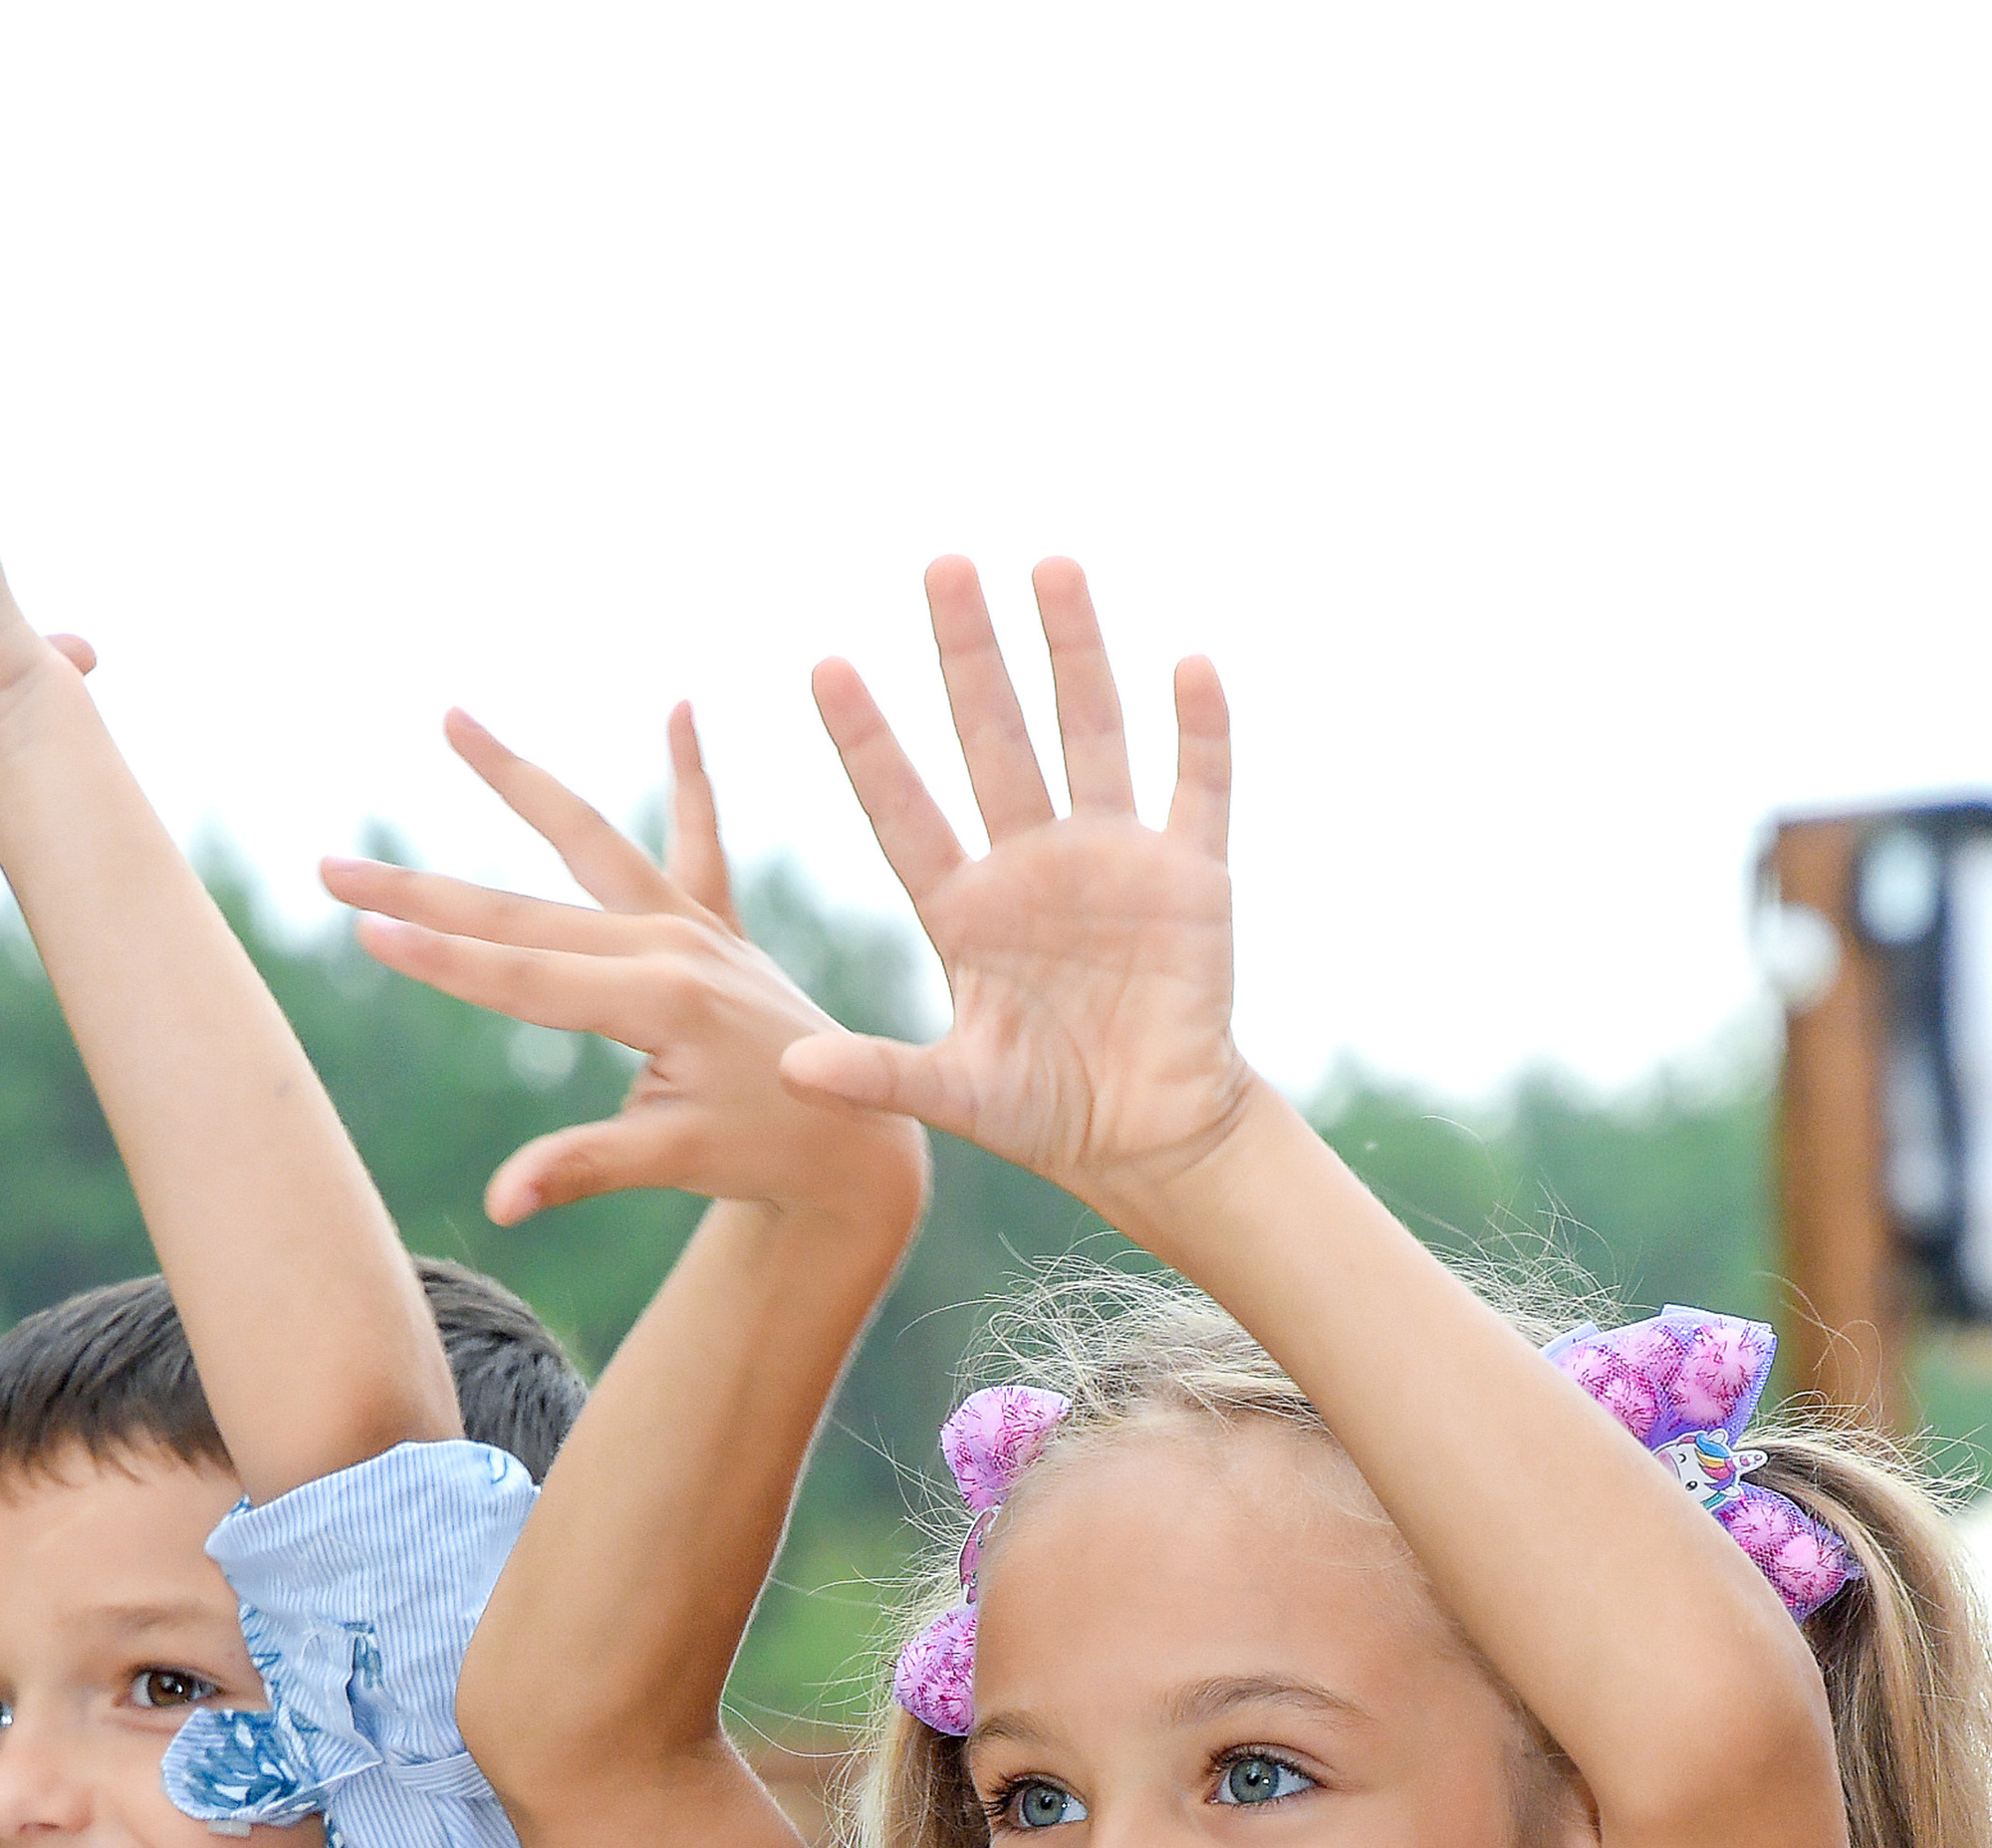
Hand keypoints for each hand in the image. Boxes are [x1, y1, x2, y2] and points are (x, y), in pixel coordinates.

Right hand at [322, 707, 926, 1236]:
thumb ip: (586, 1168)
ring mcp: (696, 924)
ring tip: (453, 718)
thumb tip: (501, 1203)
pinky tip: (681, 711)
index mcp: (659, 998)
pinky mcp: (719, 925)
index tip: (364, 927)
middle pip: (523, 910)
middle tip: (330, 865)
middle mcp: (673, 943)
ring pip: (589, 844)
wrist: (859, 1137)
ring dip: (518, 780)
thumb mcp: (677, 1164)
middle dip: (422, 890)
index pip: (522, 976)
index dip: (440, 958)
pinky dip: (692, 777)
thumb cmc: (767, 1153)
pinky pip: (700, 840)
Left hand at [781, 557, 1248, 1211]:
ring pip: (1088, 734)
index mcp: (964, 908)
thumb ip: (880, 1075)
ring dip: (1073, 652)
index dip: (867, 741)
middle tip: (941, 564)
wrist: (1151, 1139)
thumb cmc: (1047, 1114)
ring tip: (1050, 565)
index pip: (901, 808)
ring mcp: (1113, 860)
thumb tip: (790, 1069)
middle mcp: (1031, 863)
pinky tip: (1189, 665)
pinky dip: (1200, 732)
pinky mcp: (1191, 878)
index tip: (825, 666)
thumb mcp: (955, 1096)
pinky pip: (1198, 789)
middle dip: (968, 655)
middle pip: (992, 739)